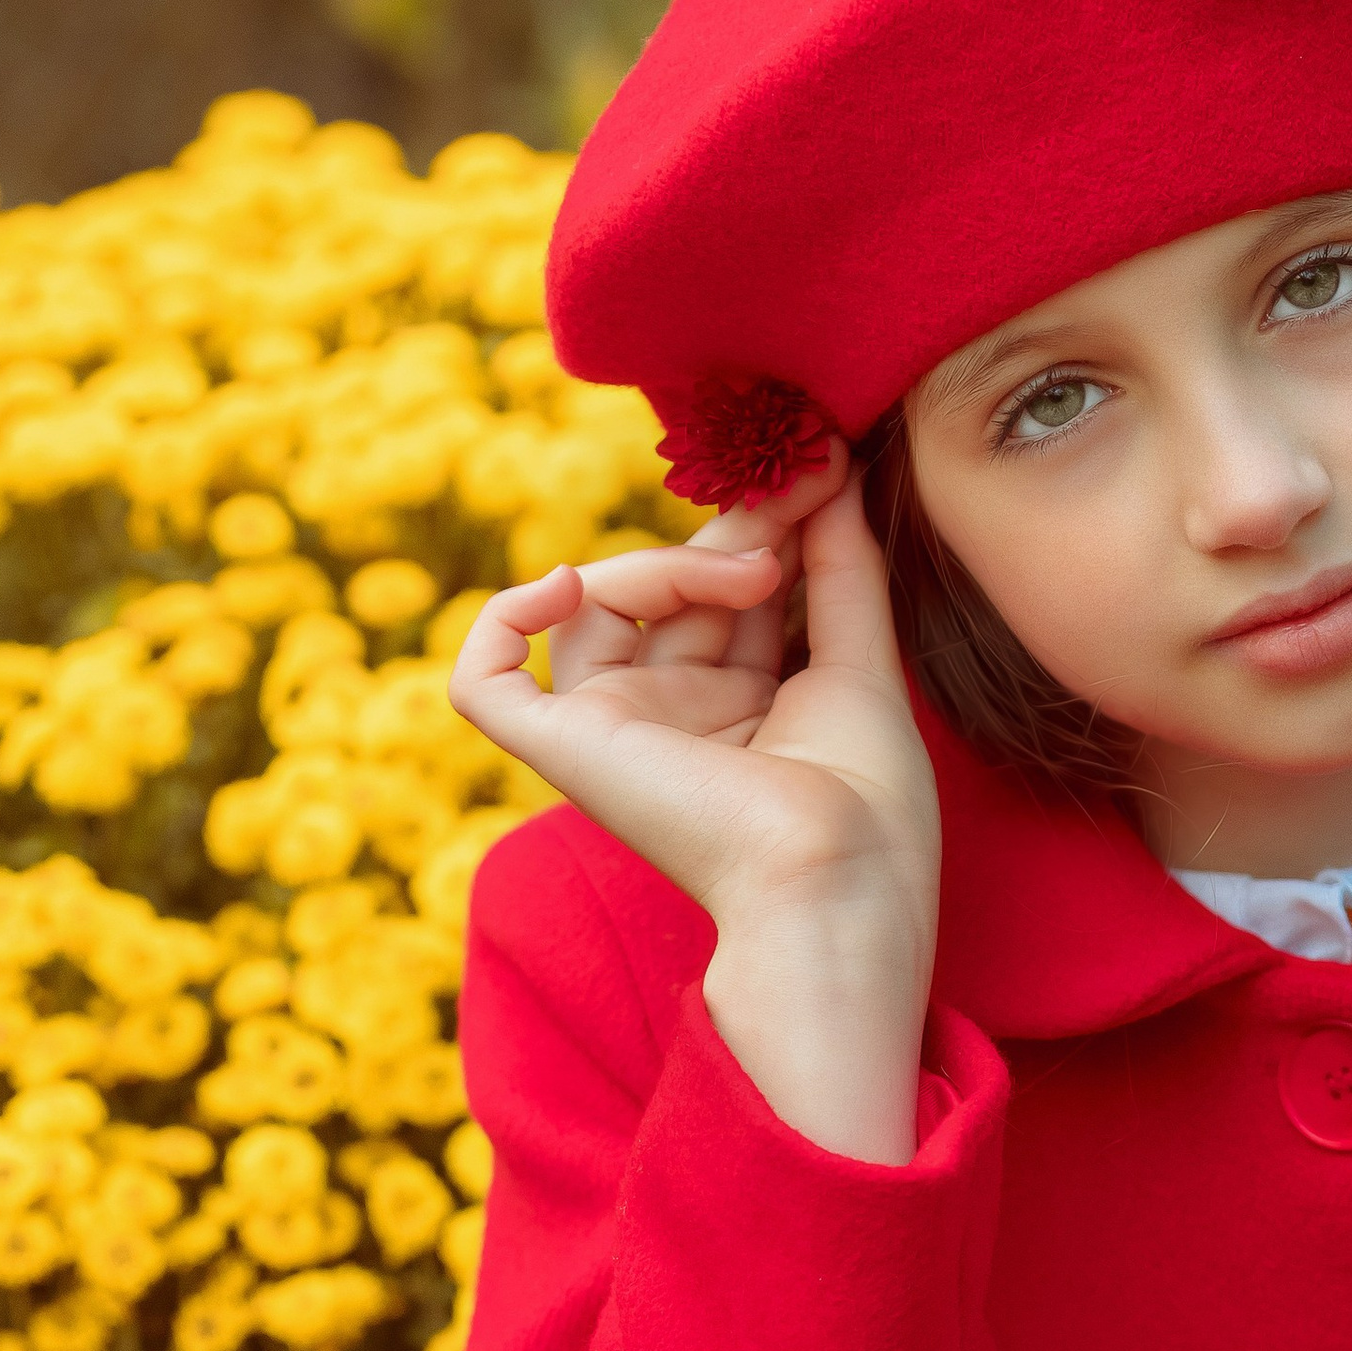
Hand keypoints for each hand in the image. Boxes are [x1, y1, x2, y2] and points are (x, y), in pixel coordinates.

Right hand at [448, 455, 940, 1164]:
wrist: (837, 881)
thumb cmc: (866, 807)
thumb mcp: (863, 662)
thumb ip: (843, 566)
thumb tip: (831, 471)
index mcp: (741, 711)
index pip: (724, 589)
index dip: (764, 526)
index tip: (825, 469)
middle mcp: (673, 720)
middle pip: (665, 588)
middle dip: (731, 528)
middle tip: (796, 482)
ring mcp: (615, 732)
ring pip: (596, 607)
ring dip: (671, 563)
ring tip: (757, 571)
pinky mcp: (564, 749)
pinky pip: (485, 681)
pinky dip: (507, 618)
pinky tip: (569, 584)